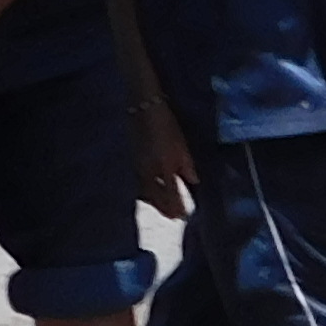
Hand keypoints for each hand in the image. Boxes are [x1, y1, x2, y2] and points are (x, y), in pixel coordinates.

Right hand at [130, 90, 197, 221]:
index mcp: (164, 166)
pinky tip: (147, 196)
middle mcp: (149, 172)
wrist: (142, 108)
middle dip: (166, 209)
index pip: (172, 194)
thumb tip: (194, 182)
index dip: (178, 207)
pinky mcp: (131, 163)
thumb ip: (187, 165)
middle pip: (157, 198)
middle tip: (175, 218)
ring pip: (145, 193)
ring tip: (163, 210)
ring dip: (155, 204)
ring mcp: (137, 168)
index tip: (184, 216)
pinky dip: (144, 193)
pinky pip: (137, 184)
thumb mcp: (181, 144)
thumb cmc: (166, 124)